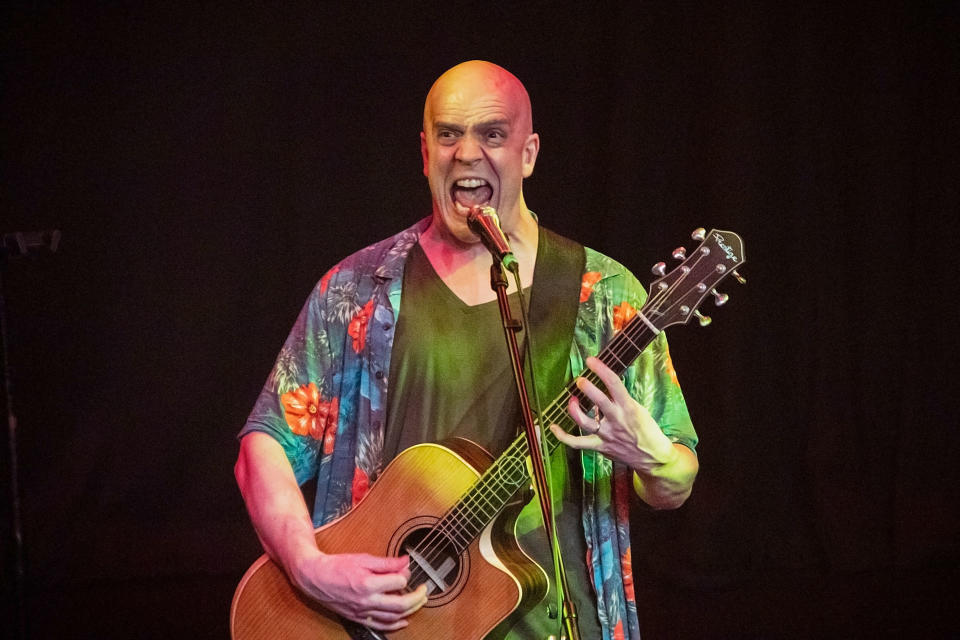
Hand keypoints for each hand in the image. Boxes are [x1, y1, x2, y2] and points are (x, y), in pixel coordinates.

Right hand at [289, 551, 427, 631]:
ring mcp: (362, 612)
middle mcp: (366, 601)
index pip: (398, 582)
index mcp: (368, 583)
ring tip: (419, 603)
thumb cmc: (338, 566)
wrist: (316, 578)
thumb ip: (387, 563)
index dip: (406, 574)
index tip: (407, 569)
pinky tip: (404, 620)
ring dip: (410, 611)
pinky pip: (380, 625)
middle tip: (424, 590)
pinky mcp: (358, 618)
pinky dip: (395, 625)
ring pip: (393, 617)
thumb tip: (405, 562)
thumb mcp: (364, 558)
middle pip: (400, 604)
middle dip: (417, 598)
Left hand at [549, 356, 677, 471]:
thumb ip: (621, 399)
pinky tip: (553, 427)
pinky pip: (577, 443)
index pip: (614, 384)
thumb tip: (605, 384)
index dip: (601, 370)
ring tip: (571, 400)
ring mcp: (607, 434)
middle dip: (587, 388)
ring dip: (574, 409)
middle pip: (599, 401)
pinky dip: (563, 436)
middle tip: (580, 380)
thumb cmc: (646, 430)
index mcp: (628, 408)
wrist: (652, 457)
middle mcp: (616, 420)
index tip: (591, 361)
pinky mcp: (600, 446)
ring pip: (585, 422)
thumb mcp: (639, 409)